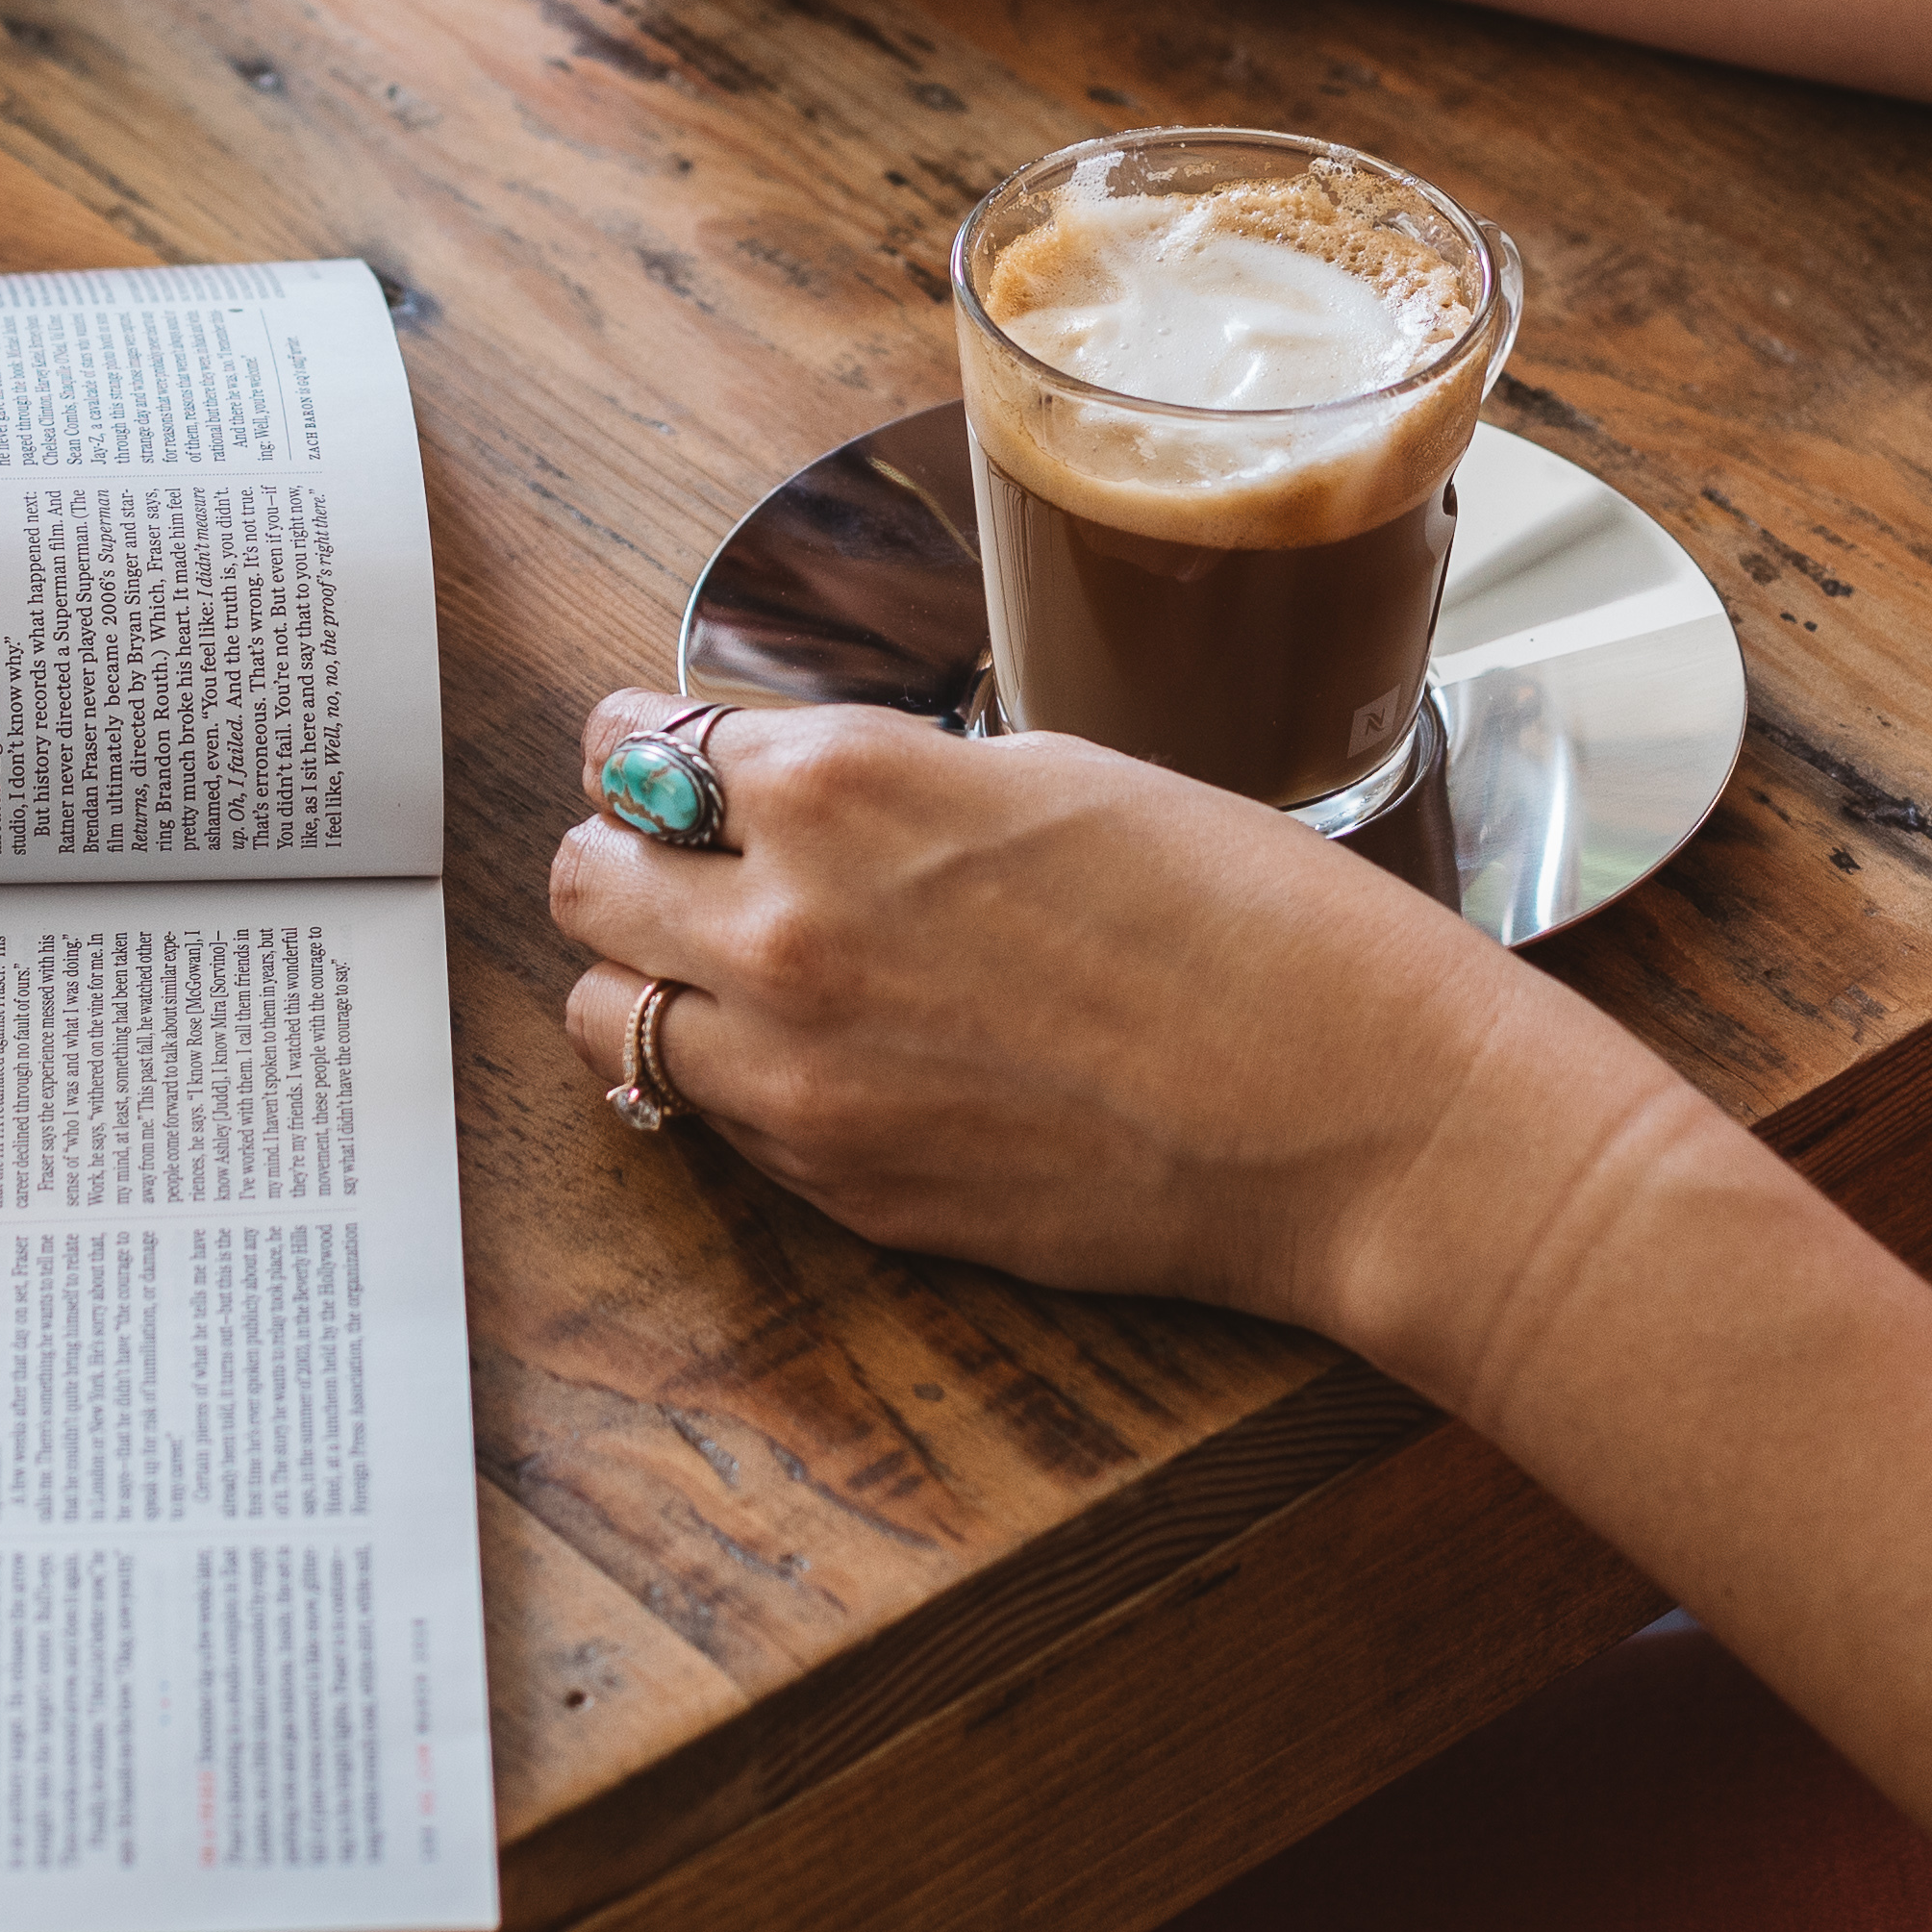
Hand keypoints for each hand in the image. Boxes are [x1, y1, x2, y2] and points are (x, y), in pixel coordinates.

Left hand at [548, 689, 1655, 1352]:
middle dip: (631, 858)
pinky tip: (822, 1056)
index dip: (655, 749)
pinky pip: (711, 1122)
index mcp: (841, 782)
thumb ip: (892, 781)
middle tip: (689, 863)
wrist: (1344, 1108)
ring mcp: (798, 1075)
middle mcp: (784, 923)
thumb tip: (805, 790)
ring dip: (653, 981)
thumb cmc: (1242, 915)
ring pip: (608, 1014)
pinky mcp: (840, 1188)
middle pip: (587, 876)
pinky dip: (734, 1082)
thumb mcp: (1052, 771)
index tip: (675, 761)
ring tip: (733, 971)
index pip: (638, 743)